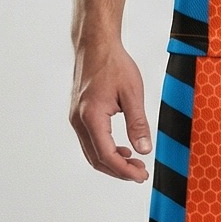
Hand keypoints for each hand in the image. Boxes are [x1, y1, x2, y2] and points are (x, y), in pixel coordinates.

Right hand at [70, 42, 150, 179]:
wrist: (95, 45)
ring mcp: (76, 118)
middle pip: (96, 159)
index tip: (141, 176)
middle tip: (140, 173)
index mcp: (91, 116)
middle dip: (119, 171)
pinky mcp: (78, 115)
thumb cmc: (113, 64)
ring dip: (112, 162)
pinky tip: (122, 149)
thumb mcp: (132, 94)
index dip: (124, 171)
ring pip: (91, 152)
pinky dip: (105, 151)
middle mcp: (78, 121)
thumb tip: (144, 150)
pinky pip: (90, 141)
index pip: (106, 155)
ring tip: (134, 163)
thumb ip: (138, 124)